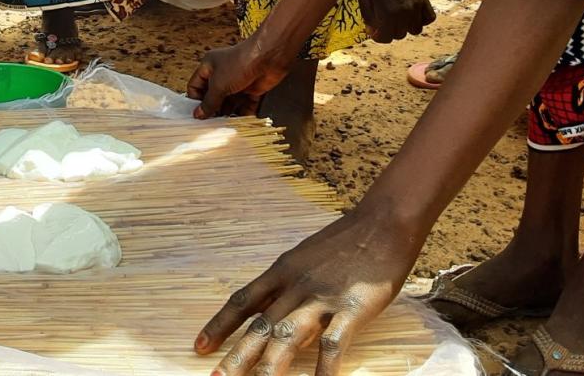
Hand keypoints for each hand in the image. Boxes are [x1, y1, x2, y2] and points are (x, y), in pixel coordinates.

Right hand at [186, 34, 294, 119]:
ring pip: (229, 103)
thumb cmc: (239, 64)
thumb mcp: (218, 84)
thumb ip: (209, 102)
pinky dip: (242, 114)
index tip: (196, 115)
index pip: (196, 85)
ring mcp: (237, 83)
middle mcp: (222, 75)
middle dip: (212, 109)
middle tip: (209, 124)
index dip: (195, 100)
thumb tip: (198, 115)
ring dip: (227, 114)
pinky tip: (239, 124)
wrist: (268, 58)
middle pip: (213, 96)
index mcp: (209, 67)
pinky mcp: (251, 90)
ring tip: (223, 127)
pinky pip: (244, 105)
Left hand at [194, 209, 417, 375]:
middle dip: (236, 357)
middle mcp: (295, 286)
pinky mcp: (352, 309)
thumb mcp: (307, 257)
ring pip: (286, 338)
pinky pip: (332, 344)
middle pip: (259, 326)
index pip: (243, 301)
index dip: (219, 325)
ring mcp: (322, 298)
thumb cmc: (347, 240)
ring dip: (268, 368)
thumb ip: (290, 284)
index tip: (200, 346)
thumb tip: (275, 311)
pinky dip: (323, 370)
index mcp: (282, 271)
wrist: (383, 221)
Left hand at [352, 0, 434, 42]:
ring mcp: (417, 3)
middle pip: (400, 34)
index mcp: (388, 10)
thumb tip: (373, 30)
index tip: (373, 30)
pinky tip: (409, 12)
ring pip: (415, 29)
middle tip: (381, 19)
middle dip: (389, 30)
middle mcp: (406, 9)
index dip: (378, 36)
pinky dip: (420, 19)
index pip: (386, 37)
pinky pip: (428, 17)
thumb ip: (368, 15)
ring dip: (404, 26)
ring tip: (394, 15)